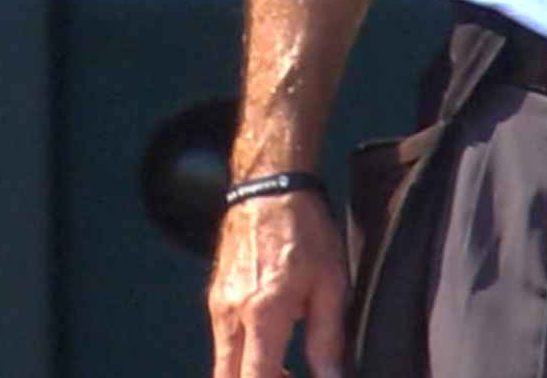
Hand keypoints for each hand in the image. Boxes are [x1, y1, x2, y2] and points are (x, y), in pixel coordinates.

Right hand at [207, 191, 348, 377]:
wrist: (269, 188)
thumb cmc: (304, 231)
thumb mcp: (331, 284)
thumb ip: (327, 338)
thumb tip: (331, 377)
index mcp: (263, 312)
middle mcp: (232, 313)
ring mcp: (218, 305)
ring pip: (222, 363)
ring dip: (247, 376)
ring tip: (285, 373)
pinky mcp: (215, 297)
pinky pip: (223, 342)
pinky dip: (242, 358)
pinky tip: (271, 352)